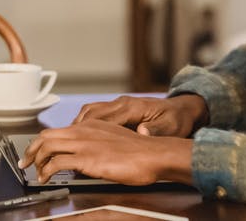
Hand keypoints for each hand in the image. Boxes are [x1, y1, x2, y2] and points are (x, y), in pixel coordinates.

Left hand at [18, 120, 193, 184]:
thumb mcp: (113, 140)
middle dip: (32, 150)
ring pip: (47, 146)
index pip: (57, 130)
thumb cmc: (139, 151)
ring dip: (36, 160)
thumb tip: (84, 156)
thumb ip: (96, 143)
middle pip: (46, 135)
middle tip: (26, 162)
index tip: (36, 152)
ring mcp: (84, 143)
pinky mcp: (87, 158)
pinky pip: (57, 163)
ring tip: (34, 172)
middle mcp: (83, 131)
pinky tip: (46, 178)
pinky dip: (47, 171)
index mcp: (90, 125)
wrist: (153, 154)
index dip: (42, 142)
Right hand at [72, 94, 208, 136]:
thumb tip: (142, 131)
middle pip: (91, 112)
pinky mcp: (121, 109)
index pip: (103, 118)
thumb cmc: (177, 120)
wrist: (184, 110)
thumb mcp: (171, 127)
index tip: (73, 141)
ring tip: (67, 140)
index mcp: (132, 107)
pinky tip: (82, 136)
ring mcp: (120, 105)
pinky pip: (97, 113)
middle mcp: (122, 103)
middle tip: (61, 142)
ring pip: (91, 111)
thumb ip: (156, 130)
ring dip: (79, 125)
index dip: (86, 130)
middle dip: (75, 127)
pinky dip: (87, 123)